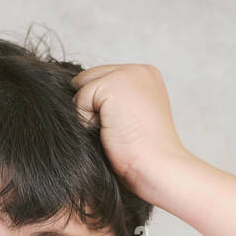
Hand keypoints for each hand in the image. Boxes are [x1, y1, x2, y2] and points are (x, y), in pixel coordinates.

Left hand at [70, 63, 190, 203]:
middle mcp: (137, 69)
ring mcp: (125, 73)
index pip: (104, 78)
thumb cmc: (144, 154)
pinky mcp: (111, 84)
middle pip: (90, 78)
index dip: (100, 105)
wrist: (156, 166)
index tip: (118, 126)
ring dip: (89, 114)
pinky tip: (110, 131)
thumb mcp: (132, 118)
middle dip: (93, 106)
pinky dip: (86, 120)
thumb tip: (80, 99)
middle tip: (117, 130)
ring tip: (115, 130)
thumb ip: (115, 101)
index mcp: (146, 75)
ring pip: (82, 87)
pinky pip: (79, 99)